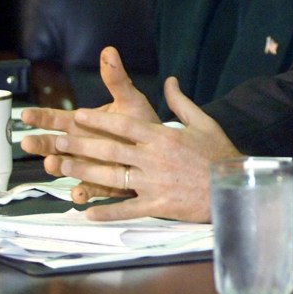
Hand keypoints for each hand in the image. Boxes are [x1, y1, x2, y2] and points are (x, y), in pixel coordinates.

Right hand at [21, 46, 159, 199]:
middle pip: (53, 145)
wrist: (162, 149)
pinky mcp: (102, 183)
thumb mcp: (130, 100)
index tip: (27, 114)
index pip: (55, 119)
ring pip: (66, 168)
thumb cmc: (142, 123)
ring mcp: (88, 165)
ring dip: (57, 166)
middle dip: (40, 144)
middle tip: (29, 142)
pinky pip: (89, 189)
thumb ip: (117, 80)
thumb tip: (110, 52)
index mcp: (82, 124)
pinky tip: (79, 193)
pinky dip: (82, 192)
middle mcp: (80, 145)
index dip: (40, 117)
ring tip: (52, 163)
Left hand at [22, 47, 240, 220]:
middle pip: (110, 150)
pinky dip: (106, 212)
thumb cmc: (219, 152)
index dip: (98, 120)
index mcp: (163, 137)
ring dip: (83, 172)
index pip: (124, 125)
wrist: (234, 185)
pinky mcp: (158, 206)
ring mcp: (154, 184)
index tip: (78, 115)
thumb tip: (170, 80)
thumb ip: (181, 102)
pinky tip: (87, 211)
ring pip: (111, 178)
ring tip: (62, 167)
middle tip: (58, 139)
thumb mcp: (203, 122)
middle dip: (81, 144)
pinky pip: (127, 209)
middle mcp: (154, 159)